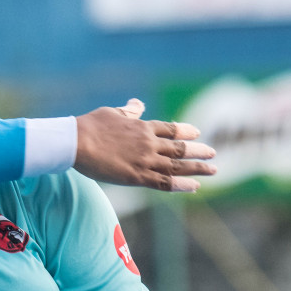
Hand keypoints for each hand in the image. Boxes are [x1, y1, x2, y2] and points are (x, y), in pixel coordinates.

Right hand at [74, 99, 216, 191]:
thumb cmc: (90, 126)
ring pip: (177, 166)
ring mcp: (145, 160)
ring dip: (197, 168)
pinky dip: (181, 185)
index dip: (186, 131)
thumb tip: (138, 103)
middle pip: (180, 148)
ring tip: (213, 170)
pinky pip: (164, 182)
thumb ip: (129, 111)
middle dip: (198, 151)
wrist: (77, 141)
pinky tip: (194, 186)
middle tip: (212, 153)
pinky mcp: (137, 176)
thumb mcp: (112, 113)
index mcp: (143, 127)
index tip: (197, 133)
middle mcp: (149, 143)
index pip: (171, 129)